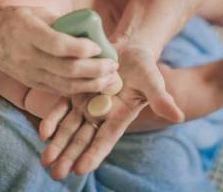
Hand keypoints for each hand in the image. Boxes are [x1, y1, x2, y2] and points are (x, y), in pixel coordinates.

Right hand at [0, 6, 118, 94]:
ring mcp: (28, 73)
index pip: (59, 45)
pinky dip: (79, 89)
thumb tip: (89, 30)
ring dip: (92, 84)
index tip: (99, 46)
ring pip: (65, 85)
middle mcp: (27, 57)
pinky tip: (95, 83)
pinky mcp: (31, 82)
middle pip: (67, 70)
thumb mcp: (35, 11)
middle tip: (113, 65)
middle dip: (95, 70)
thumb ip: (61, 22)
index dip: (82, 48)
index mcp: (28, 33)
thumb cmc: (11, 19)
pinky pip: (58, 90)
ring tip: (110, 78)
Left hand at [39, 43, 183, 177]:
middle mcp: (99, 115)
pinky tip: (43, 132)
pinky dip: (52, 119)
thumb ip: (161, 99)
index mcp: (118, 117)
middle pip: (82, 139)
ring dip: (57, 145)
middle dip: (69, 157)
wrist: (127, 48)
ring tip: (45, 161)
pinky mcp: (73, 90)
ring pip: (68, 128)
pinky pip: (60, 107)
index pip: (104, 140)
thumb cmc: (144, 66)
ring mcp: (84, 103)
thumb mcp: (153, 80)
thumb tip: (179, 116)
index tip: (80, 169)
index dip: (93, 154)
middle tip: (56, 174)